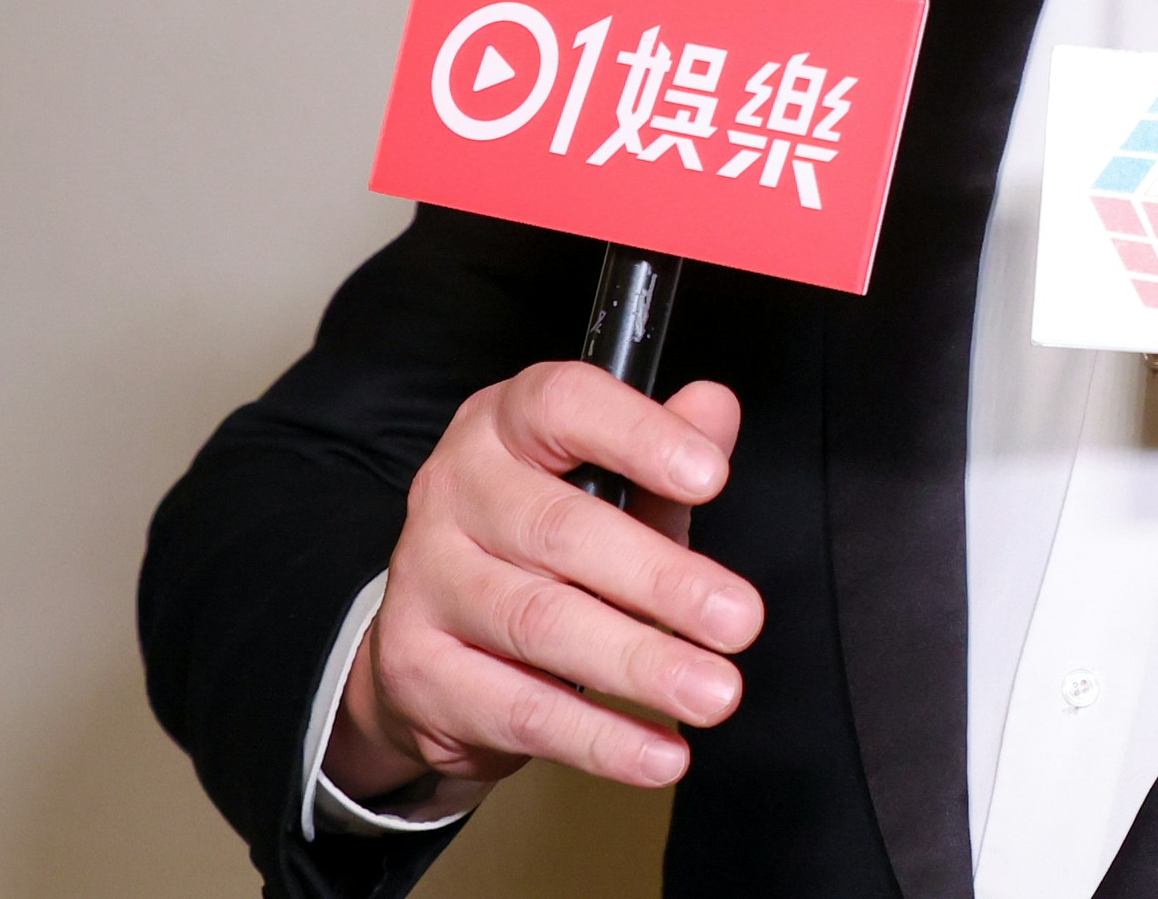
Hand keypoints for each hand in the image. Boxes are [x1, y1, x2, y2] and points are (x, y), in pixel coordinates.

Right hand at [325, 363, 759, 800]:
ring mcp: (426, 578)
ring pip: (541, 623)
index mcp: (503, 425)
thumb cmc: (543, 547)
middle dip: (662, 580)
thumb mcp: (611, 485)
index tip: (712, 478)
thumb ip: (668, 447)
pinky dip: (599, 738)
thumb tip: (716, 410)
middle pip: (561, 530)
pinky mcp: (417, 668)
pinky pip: (518, 708)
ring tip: (715, 692)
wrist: (434, 645)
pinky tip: (659, 752)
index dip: (639, 435)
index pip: (562, 404)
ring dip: (639, 664)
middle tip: (740, 620)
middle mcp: (453, 489)